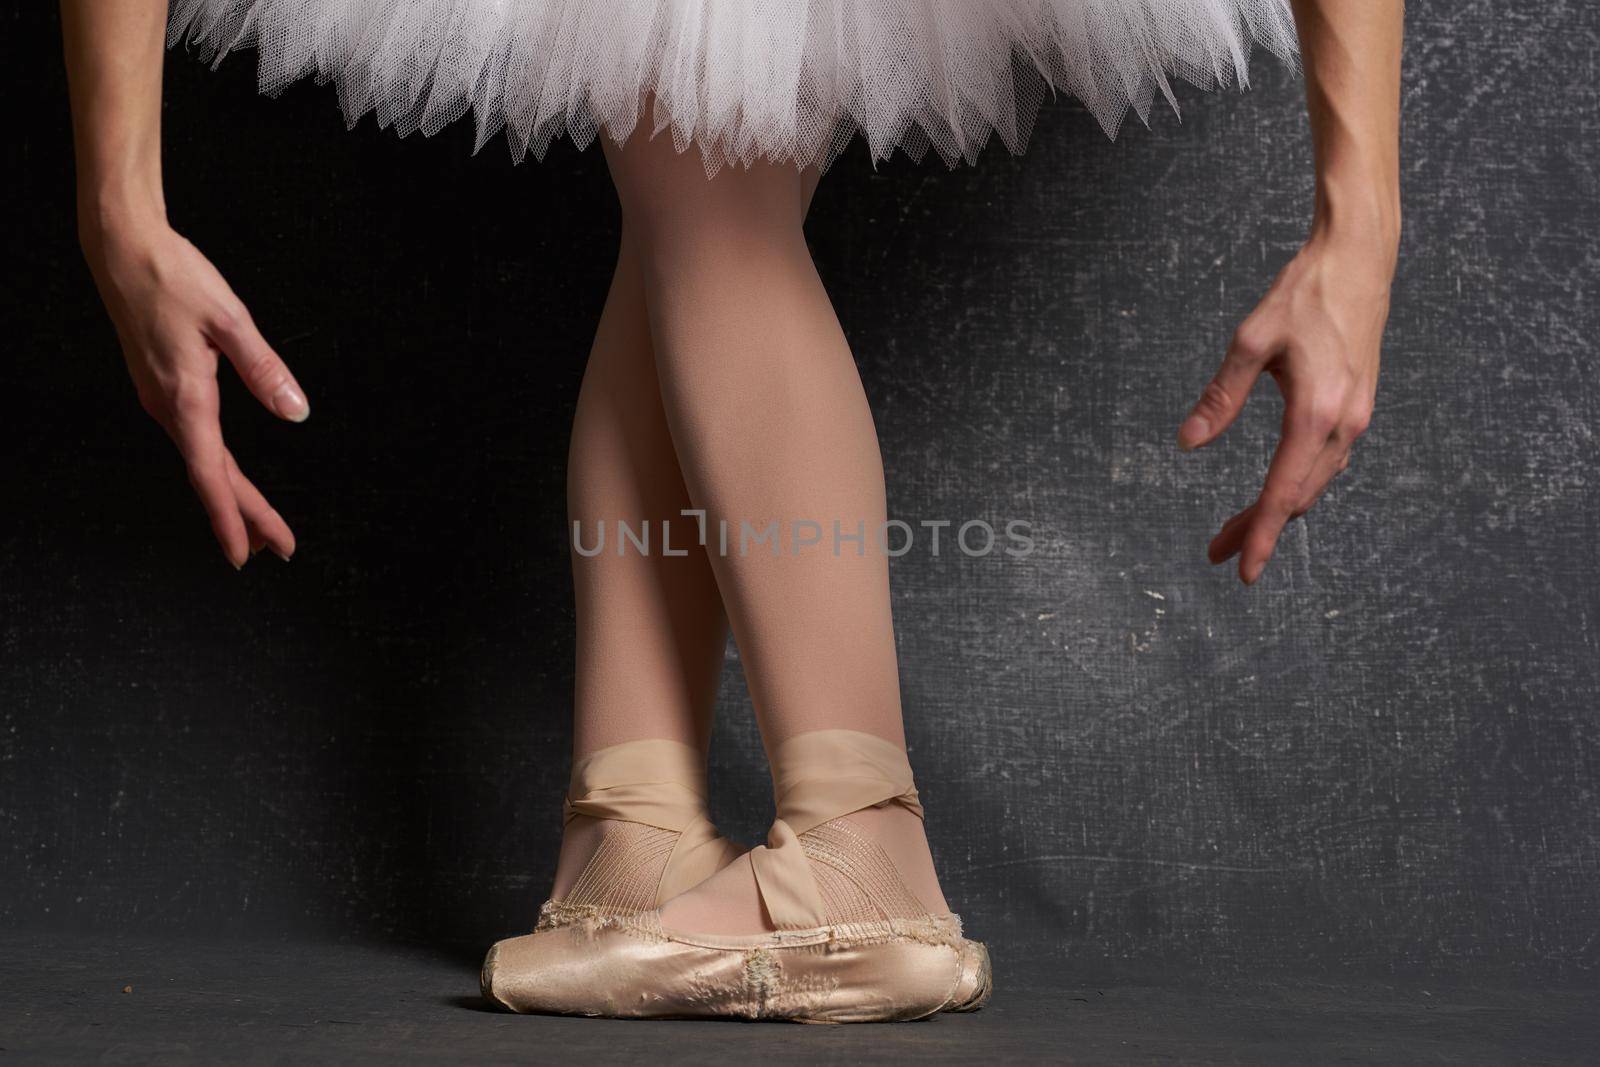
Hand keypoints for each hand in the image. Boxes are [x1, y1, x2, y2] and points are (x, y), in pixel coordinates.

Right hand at [81, 217, 307, 568]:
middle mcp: (167, 406)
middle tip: (274, 550)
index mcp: (185, 396)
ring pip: (201, 461)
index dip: (232, 516)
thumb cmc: (172, 276)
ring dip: (229, 496)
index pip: (211, 473)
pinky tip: (224, 477)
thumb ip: (265, 368)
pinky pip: (191, 441)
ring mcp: (160, 398)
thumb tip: (296, 410)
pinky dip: (213, 469)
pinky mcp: (159, 387)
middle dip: (244, 516)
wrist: (122, 249)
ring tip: (255, 531)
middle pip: (211, 476)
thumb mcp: (230, 319)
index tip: (248, 551)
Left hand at [1178, 231, 1392, 583]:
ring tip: (1235, 529)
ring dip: (1276, 511)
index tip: (1242, 571)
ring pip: (1313, 484)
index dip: (1258, 534)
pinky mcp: (1358, 406)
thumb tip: (1187, 443)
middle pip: (1297, 498)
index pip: (1281, 492)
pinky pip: (1326, 462)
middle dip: (1257, 530)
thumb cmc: (1304, 294)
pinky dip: (1298, 485)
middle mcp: (1344, 423)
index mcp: (1316, 412)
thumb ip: (1220, 397)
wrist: (1359, 260)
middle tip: (1216, 552)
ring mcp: (1357, 416)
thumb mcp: (1252, 342)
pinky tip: (1275, 490)